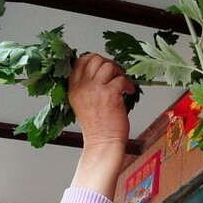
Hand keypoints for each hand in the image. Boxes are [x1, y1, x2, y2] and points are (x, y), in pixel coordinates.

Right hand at [67, 54, 134, 198]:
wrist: (103, 143)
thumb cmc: (96, 126)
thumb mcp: (81, 103)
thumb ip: (86, 87)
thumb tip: (100, 71)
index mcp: (73, 87)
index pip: (80, 61)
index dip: (94, 60)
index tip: (104, 68)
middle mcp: (82, 86)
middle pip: (95, 59)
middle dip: (109, 64)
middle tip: (116, 75)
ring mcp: (95, 90)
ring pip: (108, 65)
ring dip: (119, 72)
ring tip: (122, 84)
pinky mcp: (110, 95)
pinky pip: (121, 79)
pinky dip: (129, 84)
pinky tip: (129, 92)